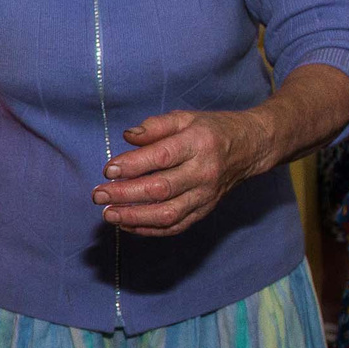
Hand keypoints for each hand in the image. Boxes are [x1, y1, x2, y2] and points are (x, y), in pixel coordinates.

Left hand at [93, 109, 268, 236]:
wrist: (250, 148)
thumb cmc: (211, 130)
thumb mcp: (185, 118)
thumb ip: (155, 126)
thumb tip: (127, 137)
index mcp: (198, 143)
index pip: (161, 157)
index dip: (132, 165)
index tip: (108, 170)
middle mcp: (203, 172)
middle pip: (161, 189)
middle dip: (125, 195)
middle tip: (98, 195)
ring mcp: (205, 195)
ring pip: (168, 214)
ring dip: (134, 217)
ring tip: (109, 215)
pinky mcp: (204, 210)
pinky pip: (176, 226)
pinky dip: (149, 230)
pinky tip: (127, 225)